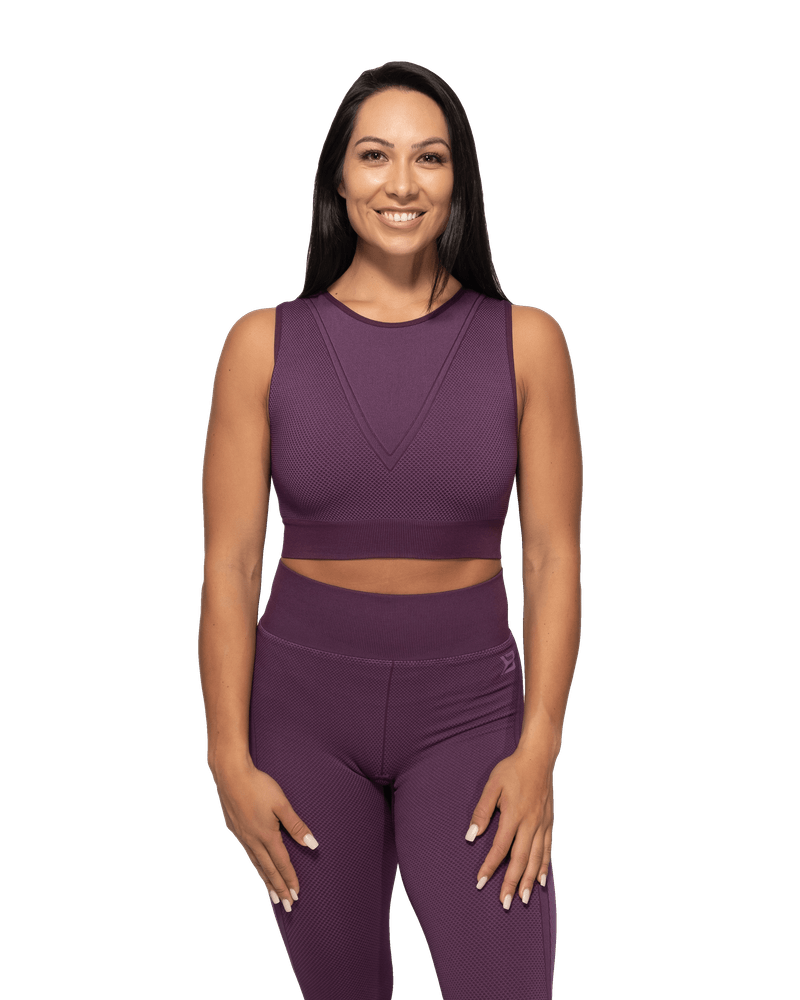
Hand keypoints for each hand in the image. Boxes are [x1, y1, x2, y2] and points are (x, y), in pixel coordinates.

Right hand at [210, 757, 319, 911]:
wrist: (230, 775)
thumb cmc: (259, 786)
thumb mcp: (282, 804)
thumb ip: (297, 826)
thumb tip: (313, 845)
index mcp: (266, 835)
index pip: (282, 863)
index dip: (290, 879)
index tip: (296, 895)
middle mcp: (253, 840)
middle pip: (268, 870)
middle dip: (278, 888)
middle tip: (286, 905)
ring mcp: (241, 836)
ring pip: (256, 864)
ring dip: (266, 881)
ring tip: (272, 896)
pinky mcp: (234, 829)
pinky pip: (247, 854)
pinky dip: (255, 866)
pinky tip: (257, 867)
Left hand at [464, 748, 553, 908]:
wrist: (539, 758)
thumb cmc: (512, 770)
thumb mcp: (492, 785)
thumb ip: (482, 810)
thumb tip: (471, 835)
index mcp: (514, 815)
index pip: (500, 847)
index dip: (490, 867)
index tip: (481, 883)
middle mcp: (530, 823)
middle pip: (520, 859)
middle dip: (512, 883)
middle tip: (504, 903)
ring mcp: (542, 824)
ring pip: (536, 858)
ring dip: (529, 880)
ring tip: (523, 900)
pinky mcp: (549, 823)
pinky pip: (548, 849)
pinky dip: (544, 867)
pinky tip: (542, 881)